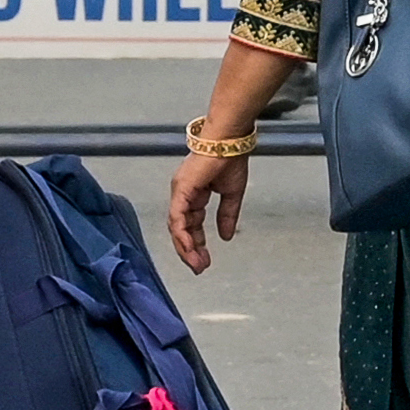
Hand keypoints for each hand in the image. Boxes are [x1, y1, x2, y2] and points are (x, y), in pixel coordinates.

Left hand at [166, 143, 248, 270]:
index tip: (205, 260)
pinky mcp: (181, 190)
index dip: (197, 243)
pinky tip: (190, 248)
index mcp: (193, 194)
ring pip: (177, 226)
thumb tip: (225, 236)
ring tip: (197, 264)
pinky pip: (178, 218)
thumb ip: (227, 216)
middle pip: (181, 229)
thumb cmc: (231, 159)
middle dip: (190, 251)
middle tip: (199, 267)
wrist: (230, 141)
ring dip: (186, 248)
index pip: (191, 224)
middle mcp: (183, 194)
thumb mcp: (232, 195)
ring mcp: (180, 192)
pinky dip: (183, 235)